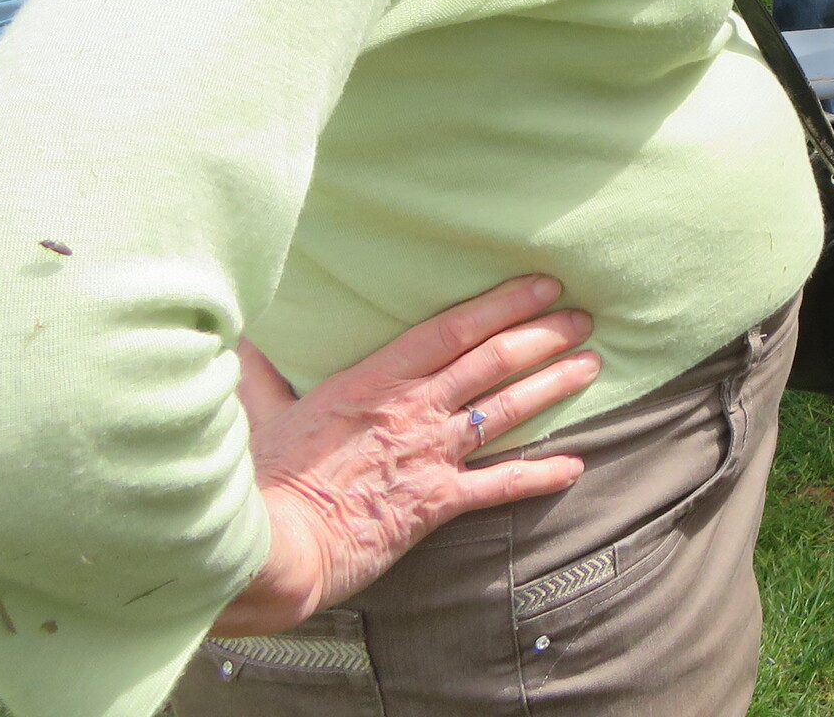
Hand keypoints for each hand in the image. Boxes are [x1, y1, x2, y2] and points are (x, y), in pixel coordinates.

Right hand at [215, 274, 599, 636]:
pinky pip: (499, 486)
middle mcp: (411, 409)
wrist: (265, 549)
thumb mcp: (258, 413)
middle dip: (544, 336)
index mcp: (372, 379)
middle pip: (492, 360)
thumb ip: (264, 374)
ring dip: (554, 385)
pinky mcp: (433, 504)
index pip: (452, 328)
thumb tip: (241, 339)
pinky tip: (574, 465)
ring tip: (592, 365)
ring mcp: (427, 455)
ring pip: (506, 410)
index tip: (543, 285)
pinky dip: (541, 474)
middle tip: (583, 318)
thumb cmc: (255, 480)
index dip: (503, 303)